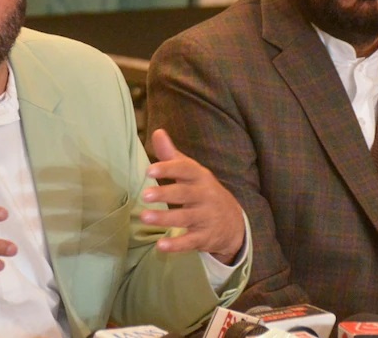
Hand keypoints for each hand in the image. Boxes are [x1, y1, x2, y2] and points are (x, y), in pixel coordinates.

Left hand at [141, 129, 245, 264]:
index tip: (149, 171)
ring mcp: (206, 218)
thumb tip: (158, 132)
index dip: (168, 169)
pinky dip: (177, 245)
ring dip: (165, 218)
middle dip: (165, 194)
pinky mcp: (205, 237)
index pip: (185, 170)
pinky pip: (191, 241)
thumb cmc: (203, 192)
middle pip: (185, 194)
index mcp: (200, 177)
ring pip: (186, 218)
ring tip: (145, 217)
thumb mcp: (192, 173)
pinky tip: (161, 246)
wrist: (234, 223)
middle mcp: (205, 196)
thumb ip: (173, 156)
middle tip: (144, 195)